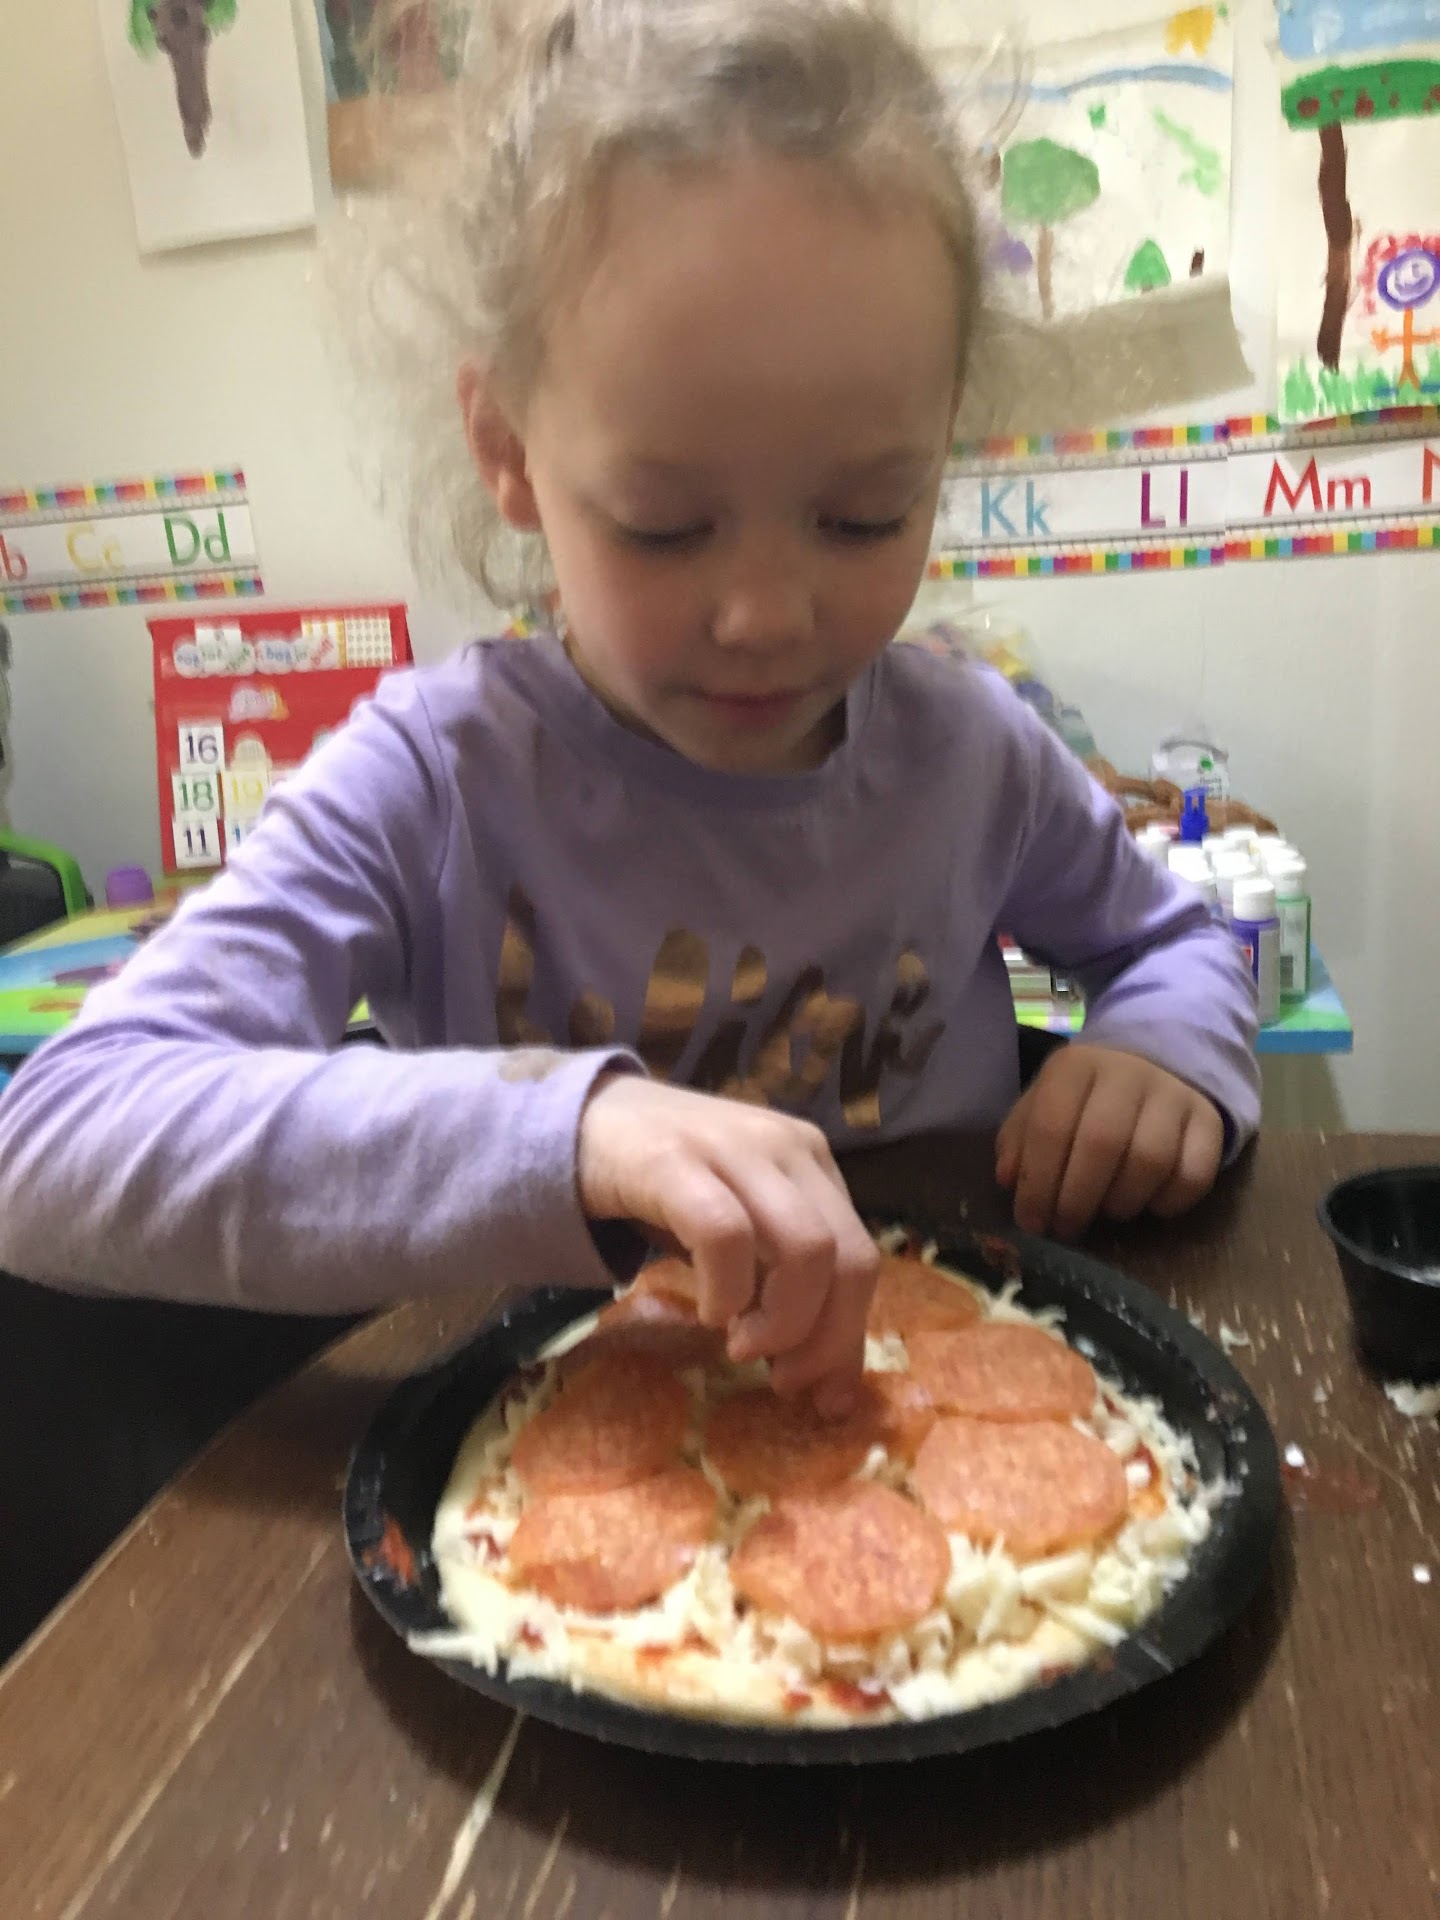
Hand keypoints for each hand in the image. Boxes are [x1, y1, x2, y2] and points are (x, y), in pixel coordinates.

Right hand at [577, 1076, 877, 1413]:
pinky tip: (710, 1312)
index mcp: (812, 1163)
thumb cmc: (667, 1186)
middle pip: (847, 1257)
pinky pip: (725, 1235)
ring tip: (742, 1346)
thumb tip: (830, 1389)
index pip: (862, 1257)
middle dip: (826, 1338)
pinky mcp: (674, 1161)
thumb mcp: (740, 1235)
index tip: (824, 1395)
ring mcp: (734, 1149)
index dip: (850, 1335)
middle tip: (783, 1380)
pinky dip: (726, 1289)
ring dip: (783, 1320)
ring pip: (805, 1247)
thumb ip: (782, 1290)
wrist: (583, 1122)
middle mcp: (787, 1148)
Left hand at [995, 1045, 1223, 1240]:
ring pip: (1150, 1160)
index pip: (1051, 1125)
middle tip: (1064, 1230)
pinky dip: (1168, 1202)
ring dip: (1121, 1202)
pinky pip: (1193, 1175)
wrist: (1155, 1065)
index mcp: (1076, 1067)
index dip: (1037, 1182)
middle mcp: (1127, 1073)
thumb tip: (1008, 1180)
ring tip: (1105, 1211)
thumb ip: (1020, 1139)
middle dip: (1076, 1200)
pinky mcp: (1210, 1121)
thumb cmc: (1084, 1099)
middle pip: (1102, 1143)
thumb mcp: (1043, 1106)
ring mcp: (1173, 1095)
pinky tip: (1149, 1204)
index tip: (1031, 1223)